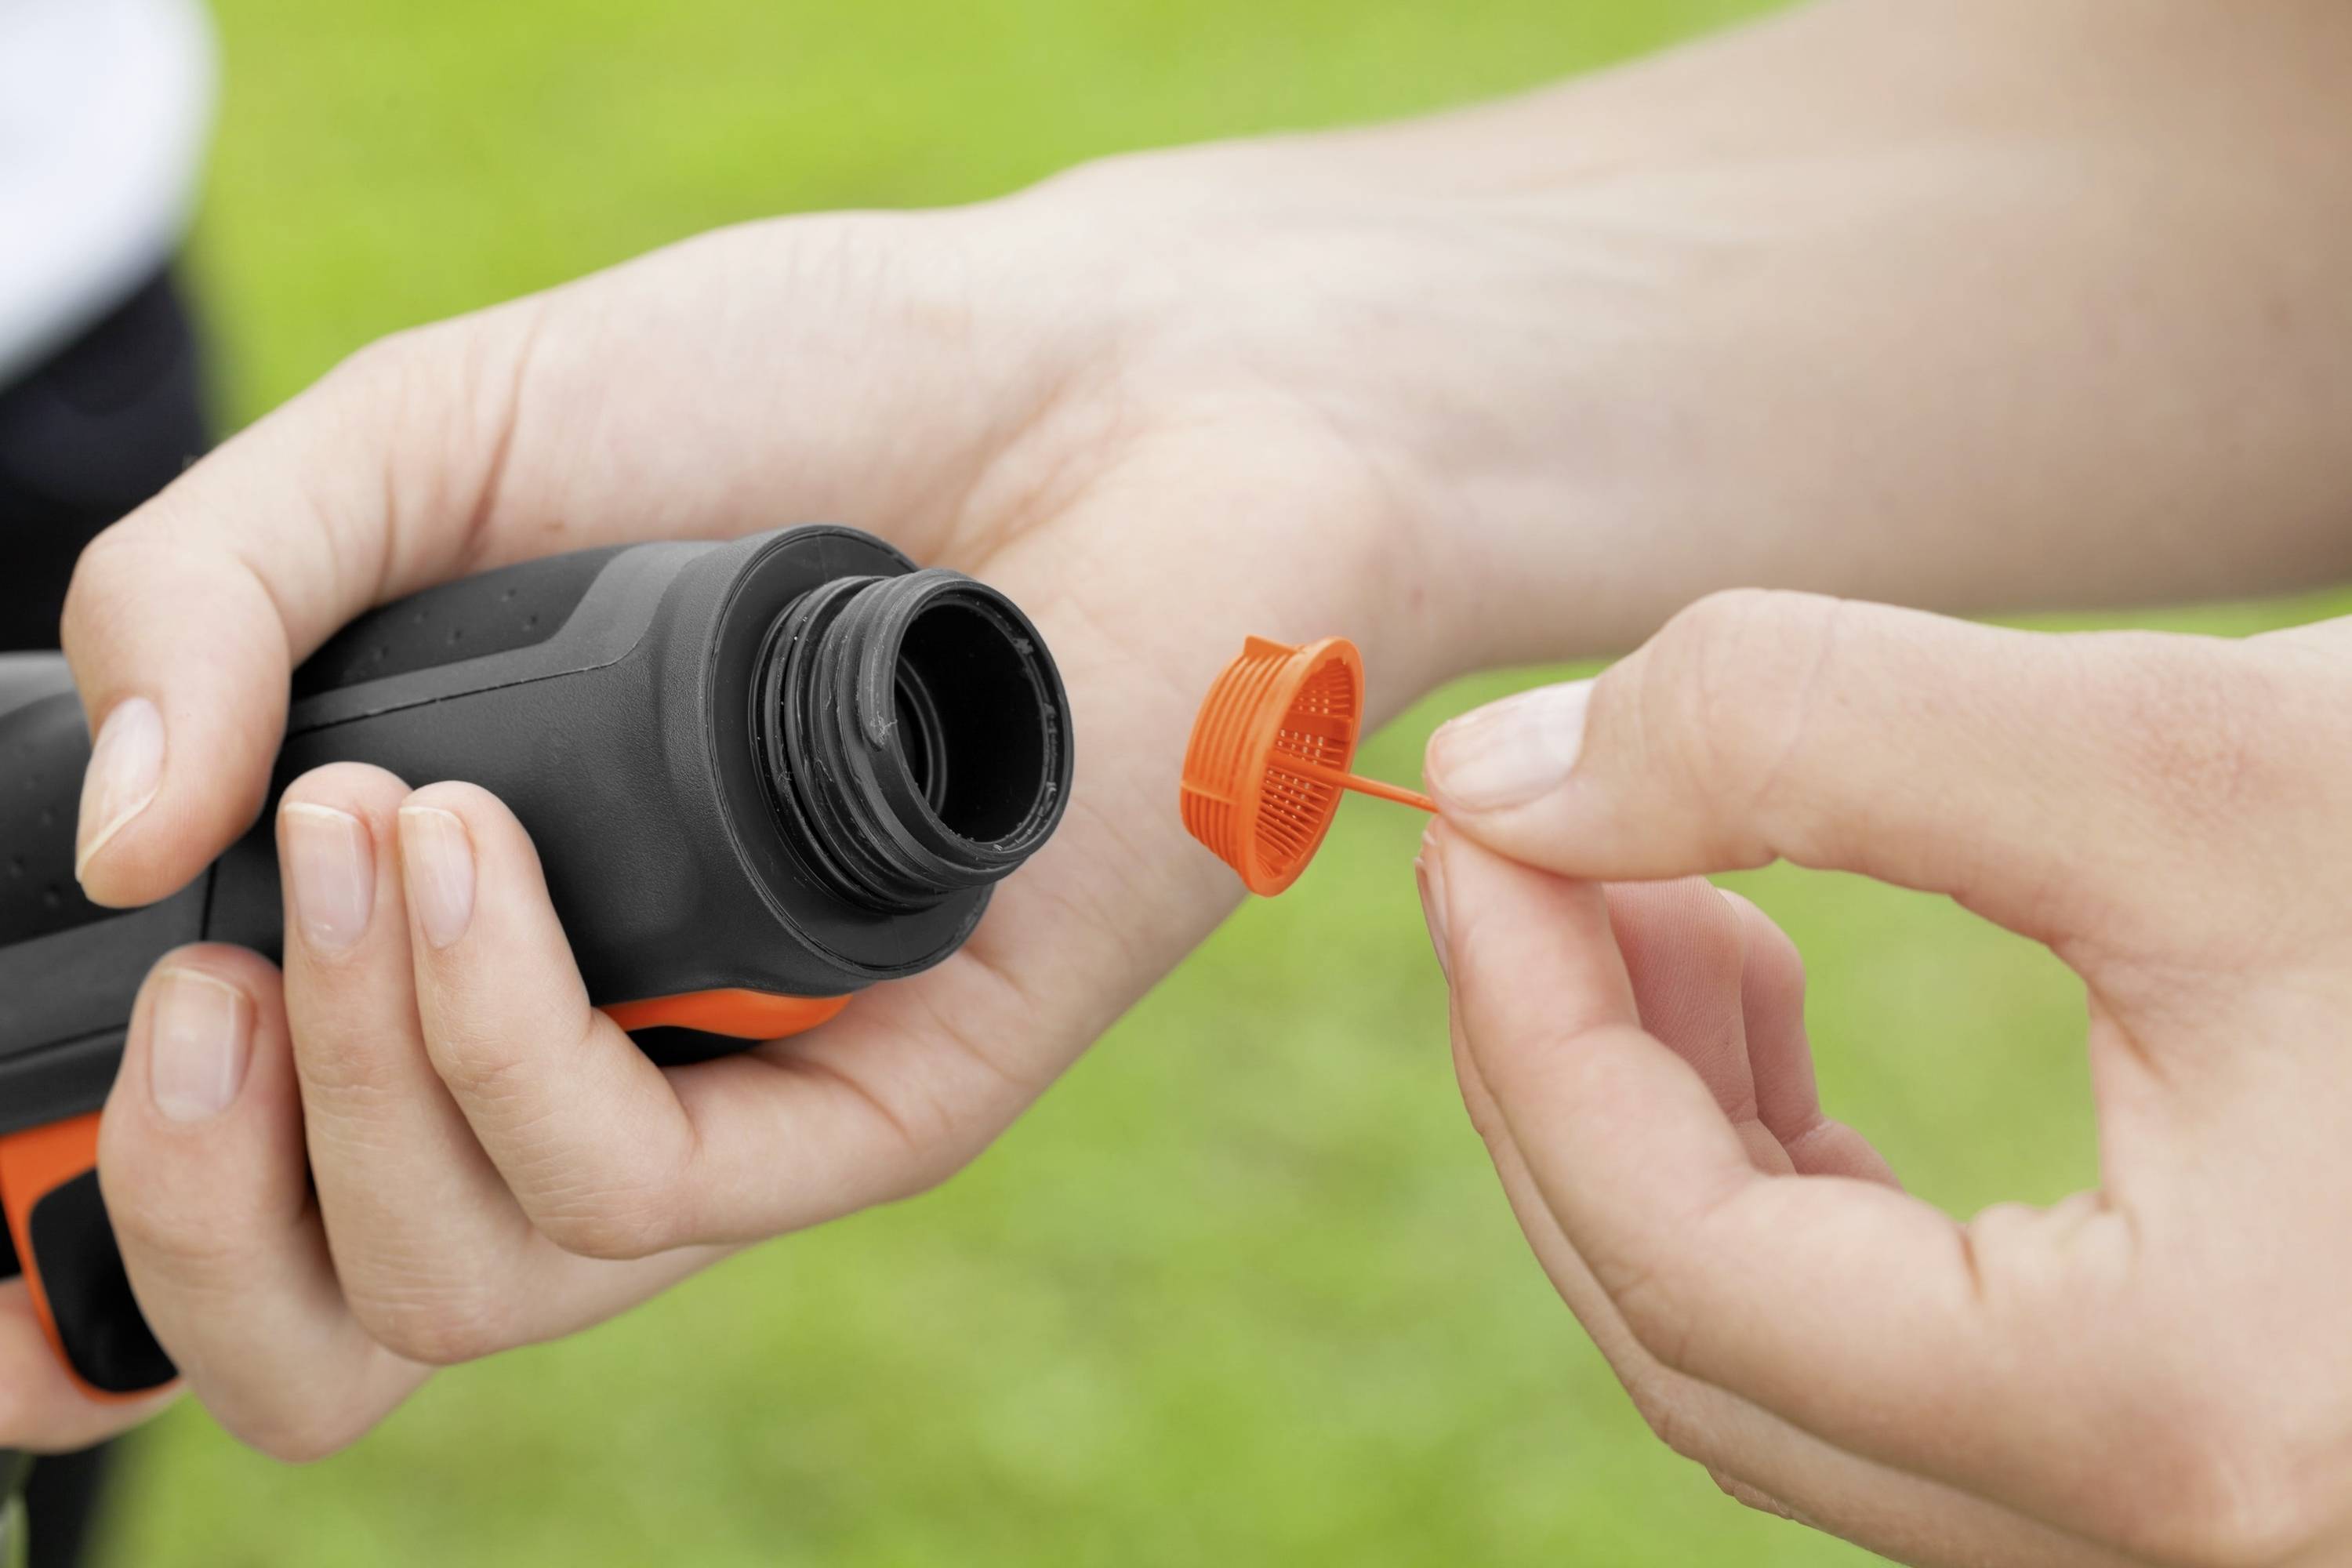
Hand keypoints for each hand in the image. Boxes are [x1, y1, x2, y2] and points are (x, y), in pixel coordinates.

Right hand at [25, 147, 1499, 1456]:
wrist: (1086, 383)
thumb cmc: (781, 402)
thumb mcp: (437, 440)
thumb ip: (220, 593)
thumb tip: (102, 840)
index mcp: (454, 961)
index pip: (245, 1216)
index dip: (82, 1250)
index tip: (20, 1157)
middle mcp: (585, 1069)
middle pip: (320, 1331)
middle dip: (178, 1199)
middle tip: (183, 963)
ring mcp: (737, 1102)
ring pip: (458, 1286)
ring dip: (340, 1085)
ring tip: (362, 827)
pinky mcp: (886, 1100)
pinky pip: (637, 1196)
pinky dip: (500, 1048)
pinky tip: (476, 858)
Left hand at [1418, 589, 2351, 1566]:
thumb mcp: (2188, 757)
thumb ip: (1809, 737)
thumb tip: (1506, 777)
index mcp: (2185, 1425)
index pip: (1687, 1259)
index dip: (1526, 1027)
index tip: (1465, 832)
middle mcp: (2189, 1534)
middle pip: (1708, 1345)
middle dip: (1565, 1087)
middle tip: (1523, 862)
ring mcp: (2200, 1509)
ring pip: (1794, 1368)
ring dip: (1662, 1128)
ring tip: (1641, 900)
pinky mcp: (2209, 1427)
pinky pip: (1905, 1353)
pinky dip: (1785, 1182)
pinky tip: (1757, 993)